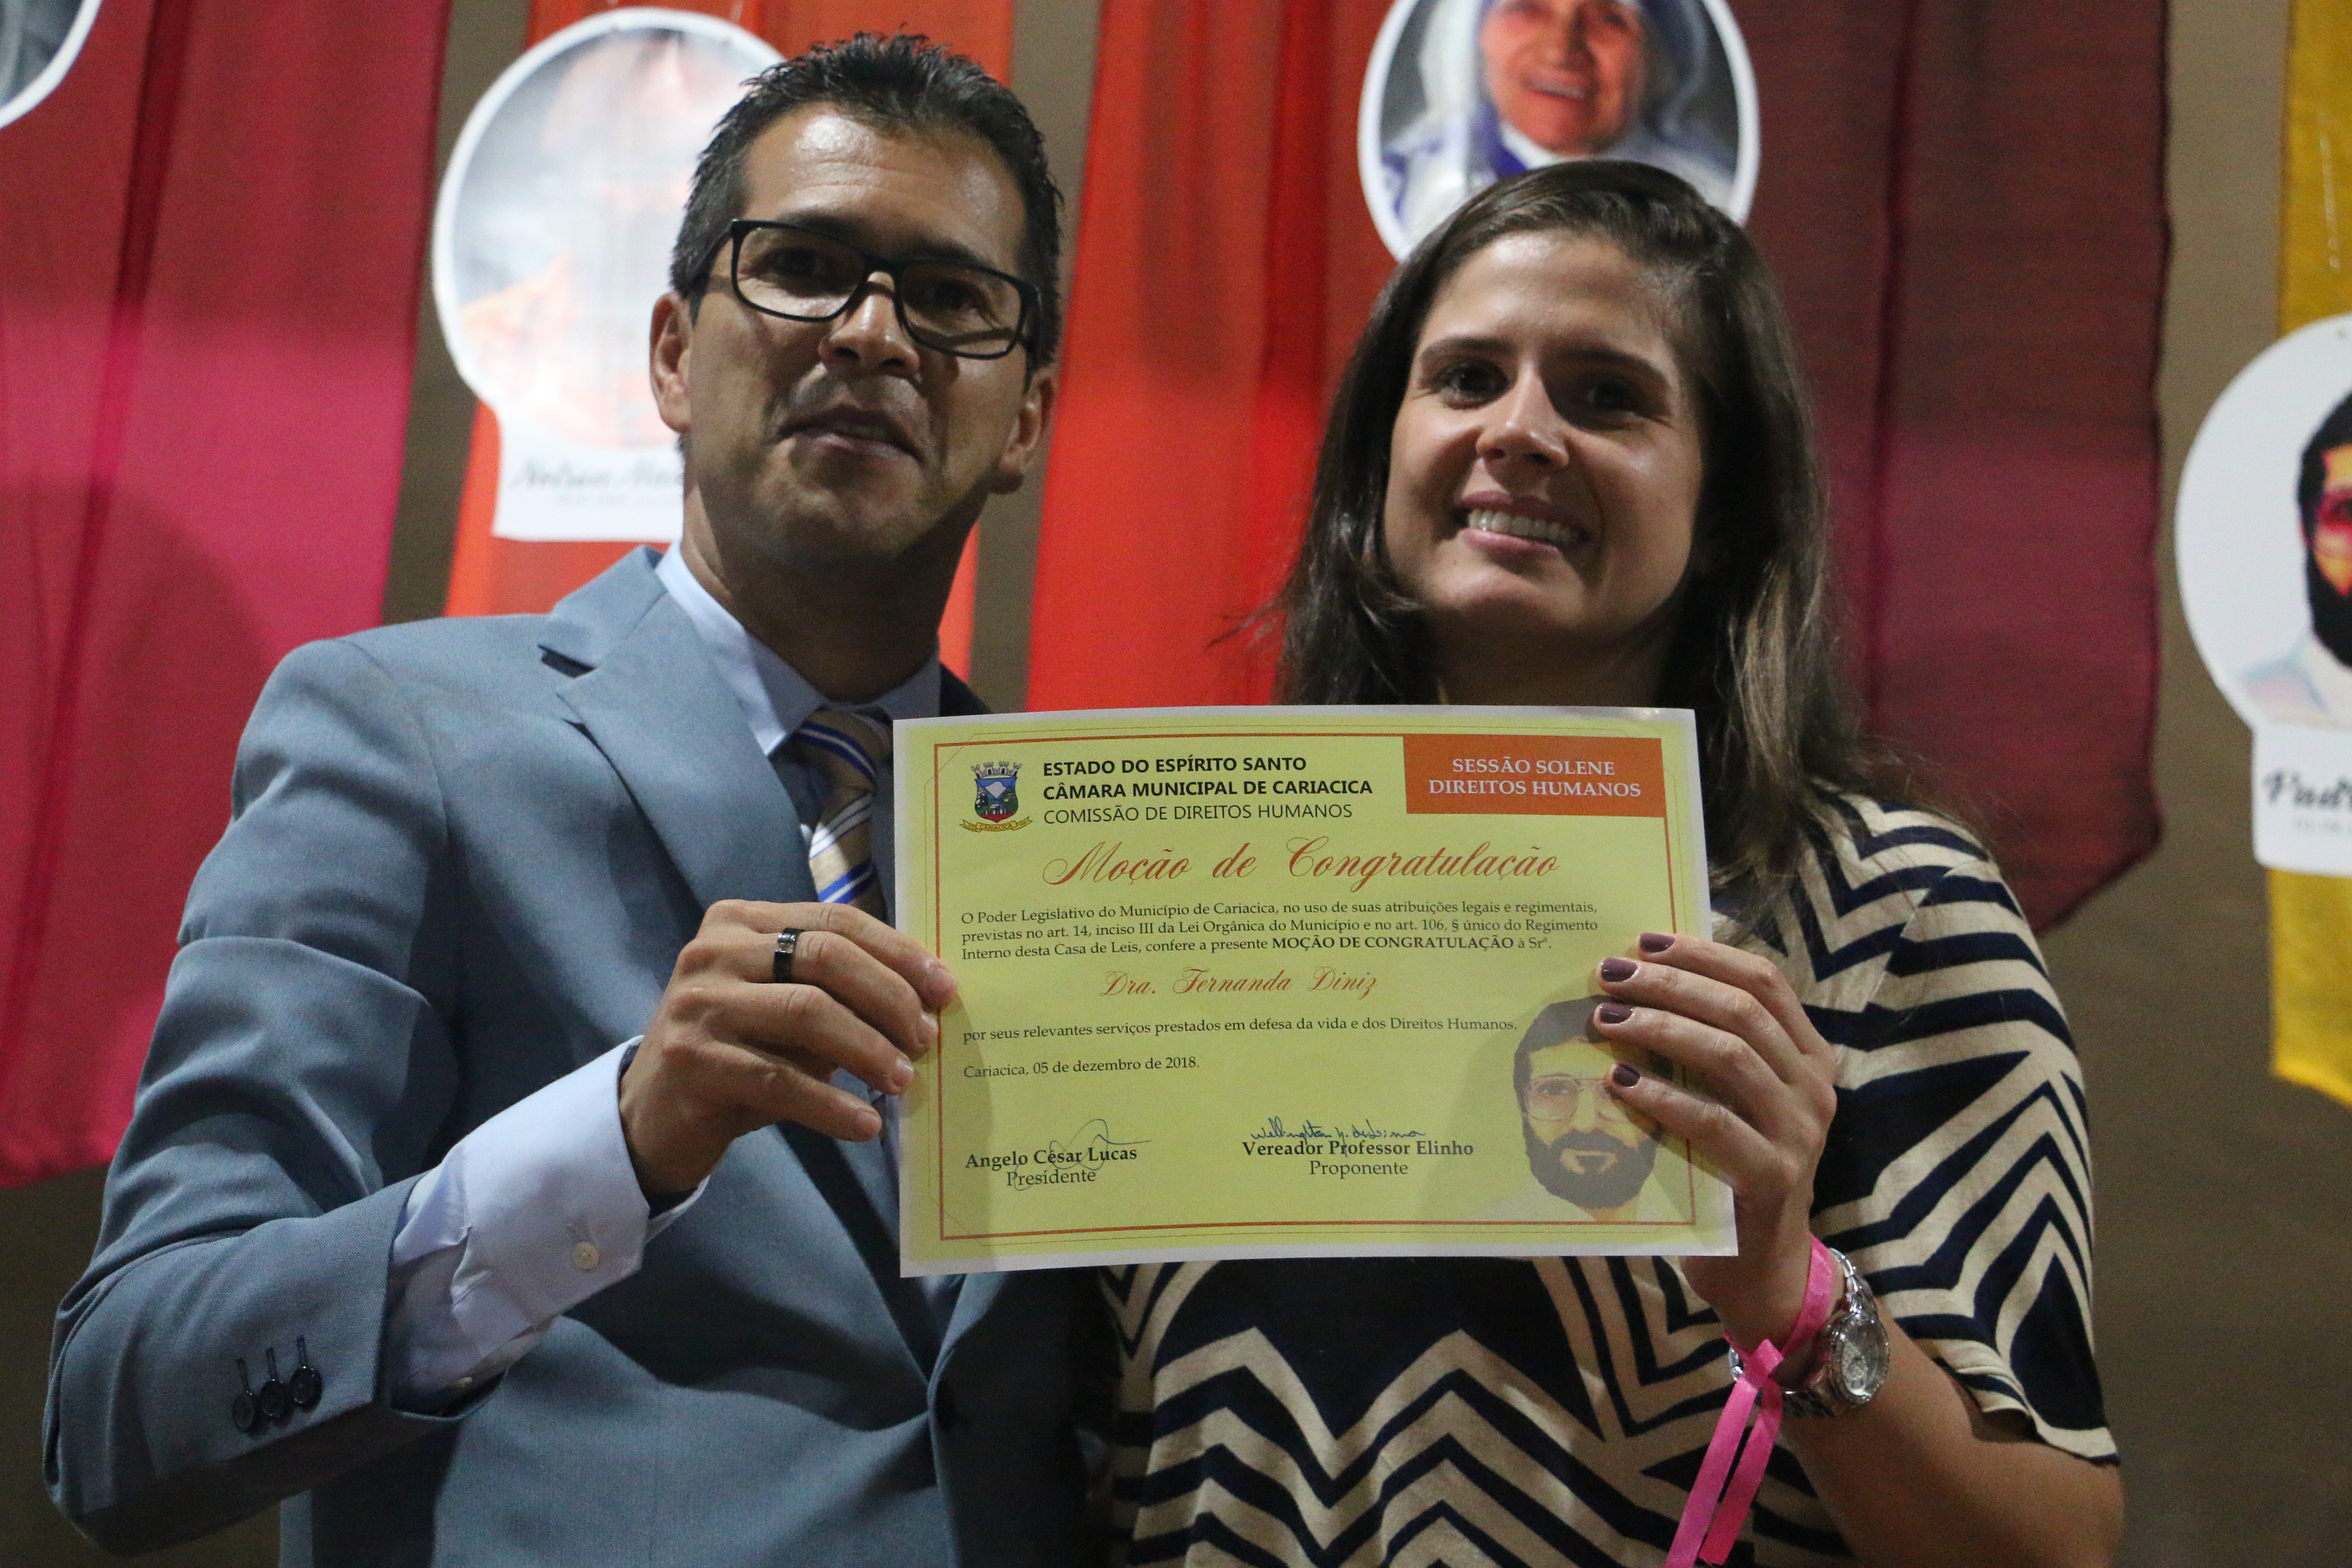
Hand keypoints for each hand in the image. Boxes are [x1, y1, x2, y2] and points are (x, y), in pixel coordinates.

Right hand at [619, 900, 955, 1195]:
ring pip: (806, 1012)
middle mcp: (714, 950)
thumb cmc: (739, 1052)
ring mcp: (697, 1002)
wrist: (654, 1111)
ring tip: (903, 1081)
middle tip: (926, 1040)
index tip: (944, 988)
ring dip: (867, 1049)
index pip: (835, 920)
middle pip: (824, 957)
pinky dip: (831, 1104)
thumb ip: (840, 993)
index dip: (897, 952)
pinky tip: (864, 1123)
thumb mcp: (788, 1008)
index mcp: (742, 921)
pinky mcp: (690, 1059)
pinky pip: (778, 1079)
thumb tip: (926, 1002)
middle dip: (888, 998)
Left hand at [1591, 931, 1837, 1352]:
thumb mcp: (1726, 1100)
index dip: (1704, 954)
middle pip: (1742, 1009)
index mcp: (1807, 1057)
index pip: (1763, 981)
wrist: (1760, 1269)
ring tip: (1605, 1019)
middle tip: (1609, 974)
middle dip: (1672, 983)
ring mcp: (1798, 1133)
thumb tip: (1633, 984)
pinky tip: (1619, 1082)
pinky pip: (1713, 1122)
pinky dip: (1663, 1097)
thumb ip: (1701, 1049)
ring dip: (1661, 1028)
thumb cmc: (1727, 1171)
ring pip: (1730, 1055)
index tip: (1643, 940)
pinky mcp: (1771, 1177)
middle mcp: (1813, 1088)